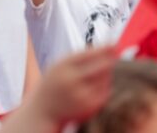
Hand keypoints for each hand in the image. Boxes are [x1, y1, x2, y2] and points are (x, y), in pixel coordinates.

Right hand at [1, 47, 115, 131]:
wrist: (41, 111)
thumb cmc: (53, 85)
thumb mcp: (59, 66)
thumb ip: (79, 57)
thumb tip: (105, 48)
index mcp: (62, 67)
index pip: (88, 54)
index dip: (104, 48)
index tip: (114, 44)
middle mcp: (70, 81)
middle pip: (101, 66)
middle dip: (110, 60)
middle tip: (115, 56)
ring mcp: (79, 95)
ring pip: (105, 79)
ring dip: (105, 75)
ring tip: (92, 77)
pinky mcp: (87, 107)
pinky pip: (104, 92)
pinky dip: (103, 88)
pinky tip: (92, 88)